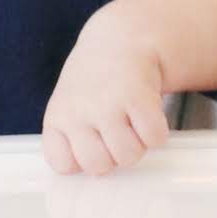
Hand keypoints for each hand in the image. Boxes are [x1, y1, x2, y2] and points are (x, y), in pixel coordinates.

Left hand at [42, 5, 173, 175]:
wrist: (121, 39)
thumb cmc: (96, 82)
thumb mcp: (71, 107)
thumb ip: (74, 140)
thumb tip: (93, 178)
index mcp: (58, 118)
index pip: (64, 165)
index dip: (82, 160)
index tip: (91, 143)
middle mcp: (78, 112)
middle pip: (99, 166)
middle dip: (114, 156)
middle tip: (117, 134)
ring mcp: (107, 104)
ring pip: (128, 156)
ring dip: (138, 145)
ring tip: (133, 124)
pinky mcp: (137, 96)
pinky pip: (154, 138)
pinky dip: (158, 132)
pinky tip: (149, 114)